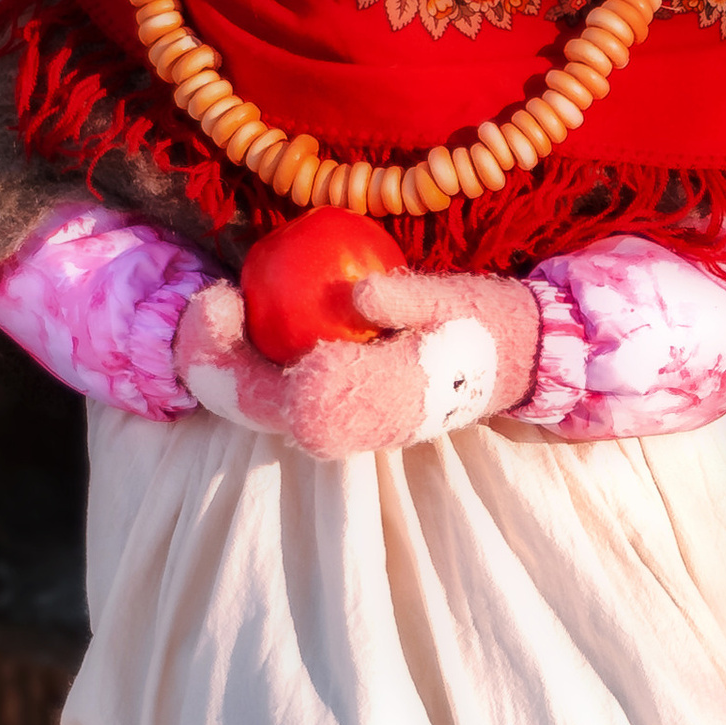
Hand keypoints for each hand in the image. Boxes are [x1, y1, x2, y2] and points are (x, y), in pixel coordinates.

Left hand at [172, 268, 539, 456]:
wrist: (515, 361)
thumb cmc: (482, 323)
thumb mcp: (454, 301)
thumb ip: (408, 299)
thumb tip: (361, 294)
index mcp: (367, 405)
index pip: (273, 396)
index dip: (227, 353)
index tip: (224, 296)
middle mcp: (346, 430)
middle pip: (251, 409)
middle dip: (210, 360)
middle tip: (210, 299)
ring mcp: (341, 428)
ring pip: (260, 409)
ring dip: (227, 363)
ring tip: (221, 306)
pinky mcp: (342, 414)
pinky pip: (280, 397)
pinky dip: (252, 363)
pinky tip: (248, 317)